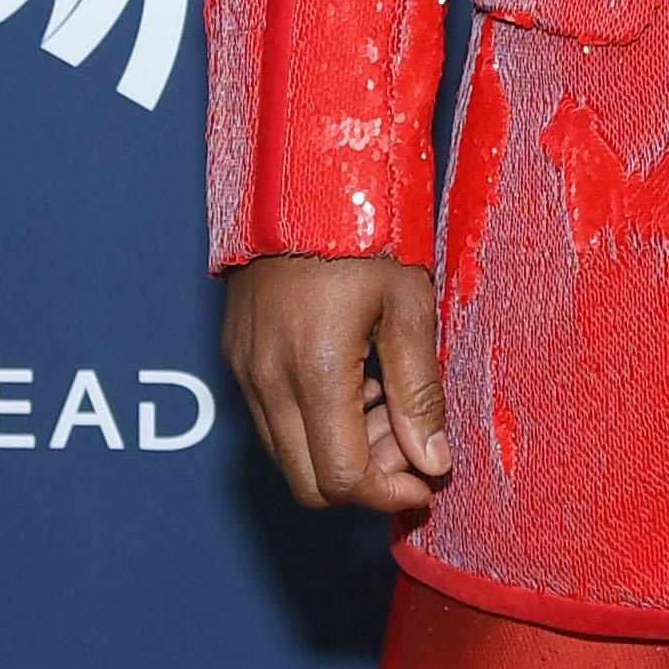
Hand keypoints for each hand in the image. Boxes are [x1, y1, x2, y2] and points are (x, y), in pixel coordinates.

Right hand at [221, 253, 451, 516]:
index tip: (427, 480)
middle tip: (410, 443)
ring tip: (388, 403)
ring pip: (287, 455)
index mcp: (316, 370)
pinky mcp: (236, 354)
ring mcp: (244, 368)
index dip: (389, 495)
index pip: (343, 478)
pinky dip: (315, 423)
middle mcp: (267, 379)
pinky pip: (271, 420)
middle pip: (308, 483)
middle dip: (366, 480)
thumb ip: (420, 392)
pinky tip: (355, 381)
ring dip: (340, 452)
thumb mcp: (410, 306)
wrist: (301, 173)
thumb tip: (433, 462)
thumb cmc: (366, 231)